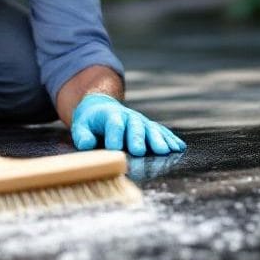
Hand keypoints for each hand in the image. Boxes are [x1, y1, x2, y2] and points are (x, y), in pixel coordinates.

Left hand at [70, 94, 185, 156]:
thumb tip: (87, 144)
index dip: (114, 136)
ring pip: (152, 129)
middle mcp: (129, 117)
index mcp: (110, 115)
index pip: (113, 124)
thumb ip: (82, 135)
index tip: (115, 148)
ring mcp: (141, 121)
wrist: (101, 107)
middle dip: (138, 139)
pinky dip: (170, 139)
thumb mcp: (81, 125)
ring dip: (159, 140)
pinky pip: (162, 132)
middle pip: (135, 127)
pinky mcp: (149, 127)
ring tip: (165, 151)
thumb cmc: (91, 121)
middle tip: (140, 152)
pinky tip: (178, 147)